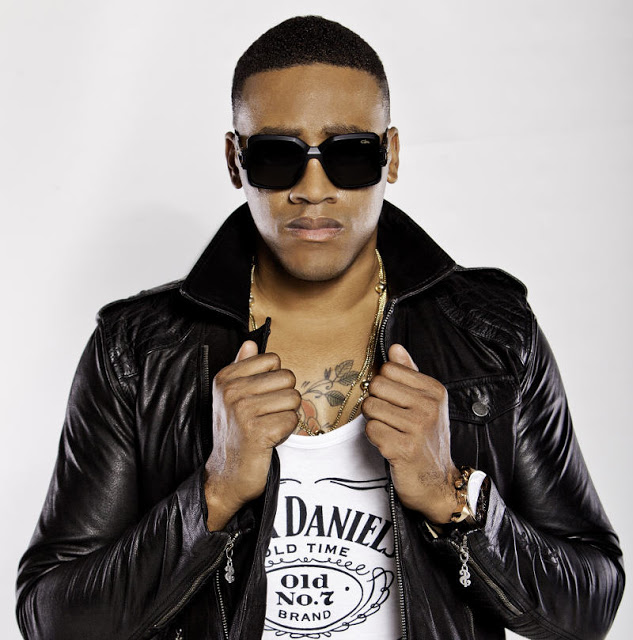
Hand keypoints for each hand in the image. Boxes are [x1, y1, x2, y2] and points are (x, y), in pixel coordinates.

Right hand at [204, 340, 300, 530]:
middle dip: (285, 399)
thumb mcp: (232, 396)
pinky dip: (286, 432)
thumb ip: (243, 367)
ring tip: (267, 427)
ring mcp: (242, 411)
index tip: (260, 399)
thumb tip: (250, 343)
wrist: (226, 474)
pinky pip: (292, 420)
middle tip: (266, 416)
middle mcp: (232, 391)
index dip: (275, 381)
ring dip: (286, 416)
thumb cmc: (236, 432)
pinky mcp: (256, 432)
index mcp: (226, 377)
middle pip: (288, 377)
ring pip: (293, 399)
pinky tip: (269, 440)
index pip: (273, 360)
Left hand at [362, 343, 459, 523]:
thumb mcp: (425, 402)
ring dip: (375, 422)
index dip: (384, 386)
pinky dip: (375, 439)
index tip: (395, 402)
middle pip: (376, 386)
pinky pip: (371, 430)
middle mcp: (429, 406)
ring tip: (392, 432)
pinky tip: (390, 446)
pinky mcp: (403, 448)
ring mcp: (417, 428)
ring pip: (370, 407)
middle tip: (391, 420)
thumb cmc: (426, 439)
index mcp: (434, 390)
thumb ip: (409, 373)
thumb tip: (394, 347)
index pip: (388, 369)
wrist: (437, 481)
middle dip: (376, 403)